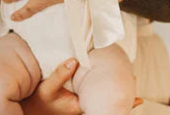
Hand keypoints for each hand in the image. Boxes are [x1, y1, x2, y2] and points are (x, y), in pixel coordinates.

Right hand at [21, 58, 143, 113]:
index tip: (136, 97)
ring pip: (103, 108)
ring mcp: (82, 111)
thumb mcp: (46, 88)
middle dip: (122, 101)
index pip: (104, 105)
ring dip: (116, 101)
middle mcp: (82, 112)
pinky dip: (107, 103)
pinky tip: (117, 99)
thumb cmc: (38, 100)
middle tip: (138, 94)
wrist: (31, 111)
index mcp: (77, 107)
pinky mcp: (78, 110)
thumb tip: (73, 60)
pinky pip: (97, 107)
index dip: (121, 102)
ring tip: (135, 98)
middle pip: (106, 108)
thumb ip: (59, 74)